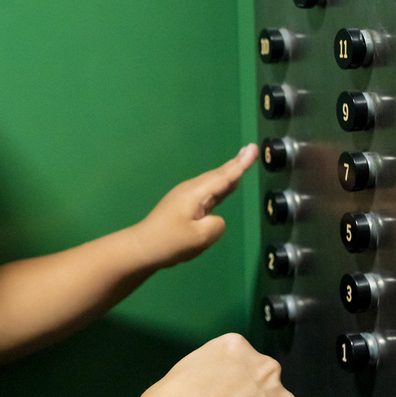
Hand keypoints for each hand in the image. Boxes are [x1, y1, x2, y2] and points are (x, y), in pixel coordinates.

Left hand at [134, 144, 258, 268]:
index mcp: (196, 194)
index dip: (240, 164)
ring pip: (213, 183)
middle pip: (219, 175)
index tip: (253, 148)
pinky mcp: (184, 206)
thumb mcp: (200, 237)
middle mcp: (192, 191)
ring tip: (243, 163)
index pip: (223, 177)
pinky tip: (227, 186)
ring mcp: (186, 198)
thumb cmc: (170, 242)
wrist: (142, 248)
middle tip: (252, 150)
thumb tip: (216, 220)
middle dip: (236, 164)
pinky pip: (209, 193)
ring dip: (229, 173)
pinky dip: (221, 186)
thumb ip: (217, 226)